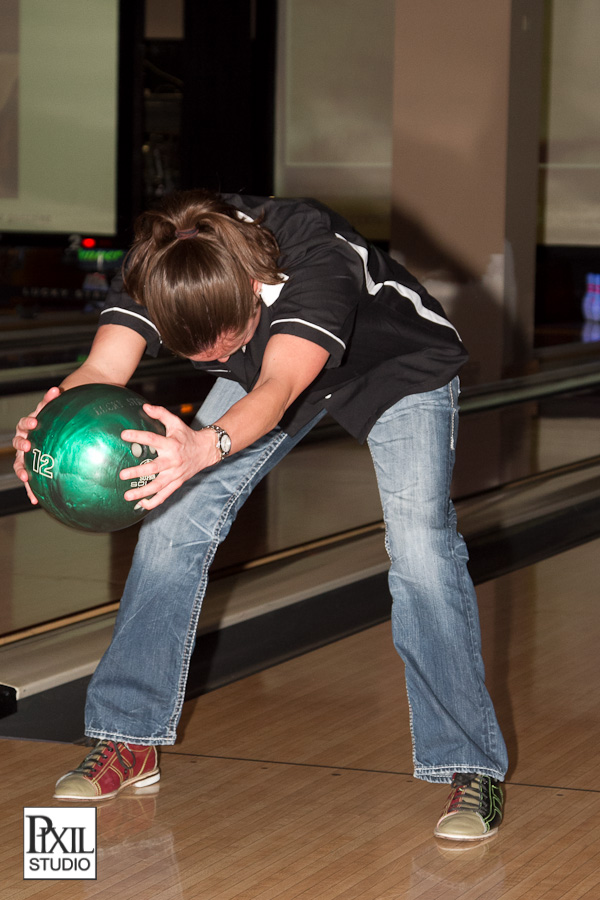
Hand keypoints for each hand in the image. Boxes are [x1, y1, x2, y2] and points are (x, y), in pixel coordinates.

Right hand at [12, 386, 61, 504]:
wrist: (60, 427)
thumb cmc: (59, 416)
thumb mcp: (58, 407)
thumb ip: (56, 399)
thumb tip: (58, 389)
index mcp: (31, 424)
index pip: (27, 422)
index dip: (29, 422)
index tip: (35, 423)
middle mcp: (26, 438)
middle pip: (19, 441)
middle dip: (22, 444)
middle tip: (28, 446)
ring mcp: (27, 453)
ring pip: (20, 463)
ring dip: (22, 470)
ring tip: (26, 478)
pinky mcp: (31, 467)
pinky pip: (29, 479)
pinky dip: (31, 489)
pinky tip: (35, 500)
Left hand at [119, 404, 219, 509]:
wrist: (206, 450)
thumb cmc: (187, 436)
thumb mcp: (175, 422)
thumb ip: (160, 413)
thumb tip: (145, 407)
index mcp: (171, 444)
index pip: (152, 439)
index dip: (138, 436)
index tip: (124, 435)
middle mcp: (173, 461)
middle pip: (154, 468)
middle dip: (138, 472)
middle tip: (122, 474)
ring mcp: (175, 474)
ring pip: (158, 486)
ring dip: (142, 492)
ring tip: (127, 495)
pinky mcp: (177, 483)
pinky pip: (165, 495)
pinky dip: (154, 502)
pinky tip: (141, 505)